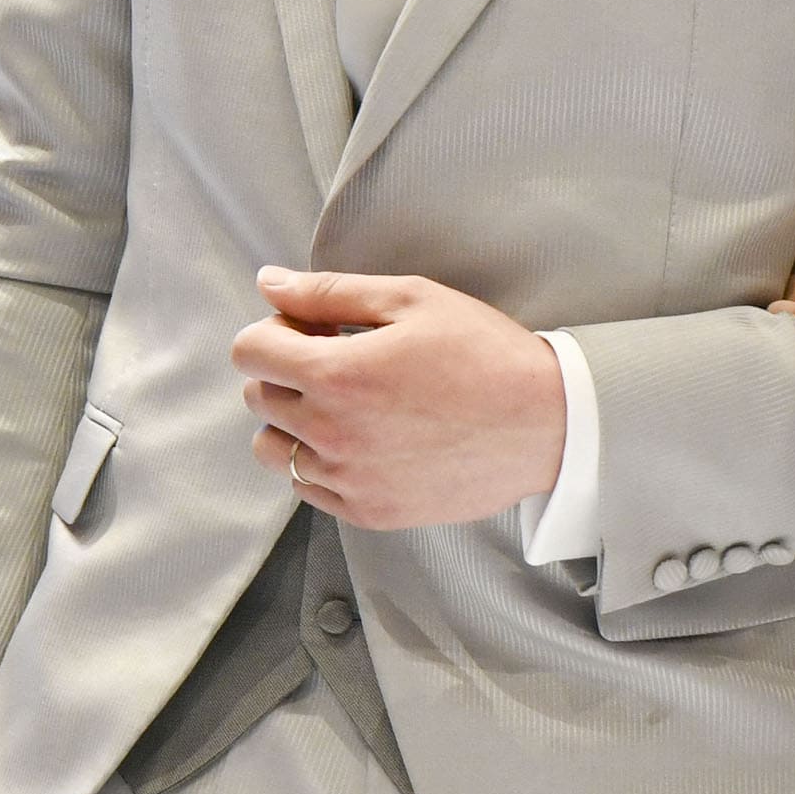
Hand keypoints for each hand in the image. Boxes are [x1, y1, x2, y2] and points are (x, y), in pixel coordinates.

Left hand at [234, 267, 570, 529]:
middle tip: (340, 359)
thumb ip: (329, 291)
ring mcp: (348, 479)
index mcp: (336, 374)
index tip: (312, 328)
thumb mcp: (410, 299)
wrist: (546, 424)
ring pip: (273, 448)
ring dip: (295, 420)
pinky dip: (320, 461)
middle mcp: (332, 433)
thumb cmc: (484, 353)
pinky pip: (308, 487)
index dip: (274, 330)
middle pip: (259, 397)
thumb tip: (270, 283)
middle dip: (286, 370)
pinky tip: (364, 438)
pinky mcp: (369, 510)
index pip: (248, 351)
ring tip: (347, 404)